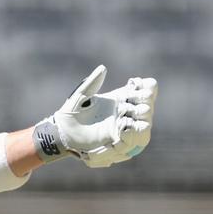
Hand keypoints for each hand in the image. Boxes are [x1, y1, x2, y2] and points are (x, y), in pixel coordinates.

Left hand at [34, 65, 156, 167]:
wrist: (63, 131)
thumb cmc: (72, 111)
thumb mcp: (81, 95)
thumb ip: (92, 82)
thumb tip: (102, 68)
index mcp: (123, 97)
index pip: (149, 88)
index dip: (146, 86)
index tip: (132, 85)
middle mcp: (127, 113)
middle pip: (148, 108)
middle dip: (140, 107)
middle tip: (123, 106)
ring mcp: (124, 129)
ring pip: (145, 127)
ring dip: (139, 124)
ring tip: (124, 120)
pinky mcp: (118, 145)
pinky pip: (132, 144)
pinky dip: (131, 138)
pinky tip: (122, 133)